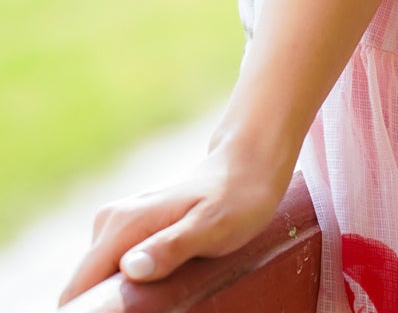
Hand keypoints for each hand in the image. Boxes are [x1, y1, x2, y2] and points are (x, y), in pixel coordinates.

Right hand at [57, 140, 290, 304]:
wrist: (249, 167)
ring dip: (122, 300)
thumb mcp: (213, 227)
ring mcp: (118, 226)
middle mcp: (111, 222)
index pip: (79, 287)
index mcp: (123, 224)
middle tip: (161, 305)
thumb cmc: (237, 198)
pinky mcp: (129, 232)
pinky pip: (113, 272)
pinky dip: (129, 289)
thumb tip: (130, 269)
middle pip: (86, 288)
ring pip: (100, 282)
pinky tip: (162, 288)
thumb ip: (172, 247)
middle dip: (111, 308)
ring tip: (165, 298)